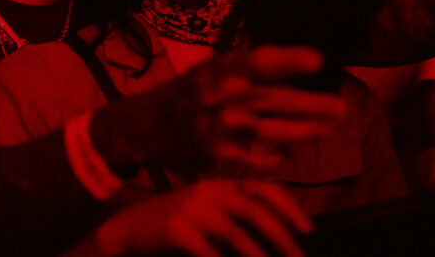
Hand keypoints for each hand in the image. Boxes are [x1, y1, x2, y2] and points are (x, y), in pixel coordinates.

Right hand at [90, 179, 310, 256]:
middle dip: (280, 236)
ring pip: (235, 233)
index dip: (288, 207)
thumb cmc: (175, 225)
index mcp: (220, 184)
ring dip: (258, 255)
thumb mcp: (206, 210)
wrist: (127, 230)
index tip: (308, 229)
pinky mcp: (176, 229)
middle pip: (253, 210)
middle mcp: (208, 191)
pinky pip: (208, 251)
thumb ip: (236, 216)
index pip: (262, 188)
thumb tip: (277, 235)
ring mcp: (191, 208)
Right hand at [96, 45, 347, 175]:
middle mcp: (219, 100)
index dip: (290, 59)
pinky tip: (292, 154)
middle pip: (274, 100)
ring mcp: (218, 132)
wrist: (146, 127)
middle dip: (312, 106)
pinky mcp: (216, 161)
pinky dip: (278, 159)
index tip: (318, 61)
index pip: (259, 61)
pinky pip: (258, 163)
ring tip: (328, 129)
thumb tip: (298, 61)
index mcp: (217, 71)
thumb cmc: (189, 92)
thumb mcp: (211, 68)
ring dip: (305, 133)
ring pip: (272, 134)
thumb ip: (247, 66)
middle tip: (341, 109)